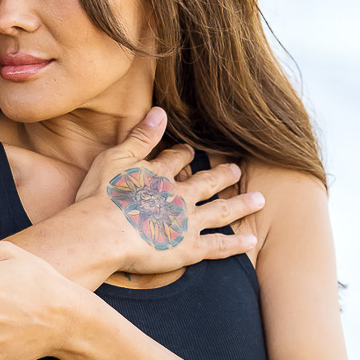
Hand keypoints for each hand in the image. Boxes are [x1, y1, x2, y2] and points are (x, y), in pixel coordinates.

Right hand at [73, 106, 263, 276]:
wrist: (103, 234)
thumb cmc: (101, 197)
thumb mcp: (115, 158)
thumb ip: (140, 136)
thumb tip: (160, 111)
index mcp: (159, 175)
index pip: (175, 160)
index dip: (183, 154)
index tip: (190, 151)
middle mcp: (178, 196)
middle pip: (206, 183)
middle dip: (222, 176)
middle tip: (236, 170)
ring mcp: (187, 223)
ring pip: (220, 211)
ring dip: (240, 204)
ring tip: (259, 199)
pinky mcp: (188, 249)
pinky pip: (218, 245)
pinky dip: (235, 244)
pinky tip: (251, 240)